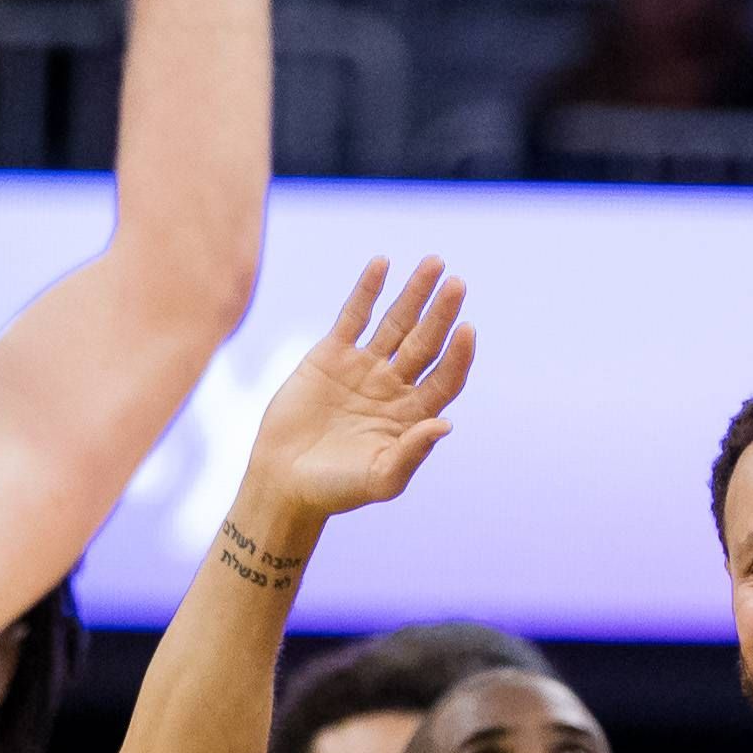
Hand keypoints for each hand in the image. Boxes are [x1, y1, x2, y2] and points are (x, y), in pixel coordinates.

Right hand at [242, 257, 474, 521]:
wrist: (284, 481)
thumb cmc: (336, 489)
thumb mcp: (380, 479)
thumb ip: (412, 453)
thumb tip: (446, 424)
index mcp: (414, 415)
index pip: (445, 377)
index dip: (459, 355)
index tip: (468, 329)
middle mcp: (395, 386)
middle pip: (426, 342)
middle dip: (442, 313)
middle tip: (458, 283)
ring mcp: (364, 367)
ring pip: (396, 322)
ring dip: (415, 293)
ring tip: (434, 263)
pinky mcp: (331, 354)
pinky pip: (354, 316)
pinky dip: (368, 290)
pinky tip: (383, 263)